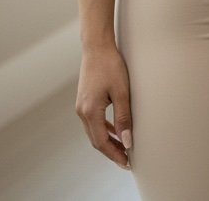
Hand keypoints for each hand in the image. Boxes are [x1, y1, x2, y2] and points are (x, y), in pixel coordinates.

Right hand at [75, 46, 132, 168]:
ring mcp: (81, 106)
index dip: (114, 154)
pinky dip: (104, 128)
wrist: (97, 46)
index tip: (126, 162)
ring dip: (107, 140)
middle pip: (96, 139)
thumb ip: (124, 117)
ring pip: (94, 131)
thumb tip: (127, 141)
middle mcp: (82, 111)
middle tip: (126, 159)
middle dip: (111, 151)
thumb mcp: (122, 92)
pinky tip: (114, 130)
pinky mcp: (85, 100)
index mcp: (90, 111)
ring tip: (122, 148)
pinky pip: (93, 121)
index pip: (101, 142)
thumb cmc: (110, 65)